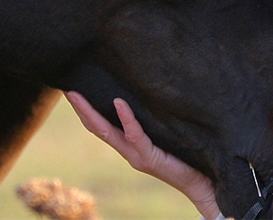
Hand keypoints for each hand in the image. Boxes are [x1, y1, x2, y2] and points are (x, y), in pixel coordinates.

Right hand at [65, 91, 220, 219]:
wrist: (204, 182)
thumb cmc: (189, 155)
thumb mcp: (167, 132)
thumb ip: (155, 119)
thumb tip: (150, 91)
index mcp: (131, 145)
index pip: (103, 126)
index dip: (87, 111)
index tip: (75, 91)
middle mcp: (129, 151)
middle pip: (98, 129)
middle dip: (82, 110)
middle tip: (68, 90)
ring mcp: (137, 156)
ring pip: (107, 132)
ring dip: (91, 113)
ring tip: (79, 96)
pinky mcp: (151, 158)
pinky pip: (135, 135)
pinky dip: (126, 118)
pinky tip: (118, 102)